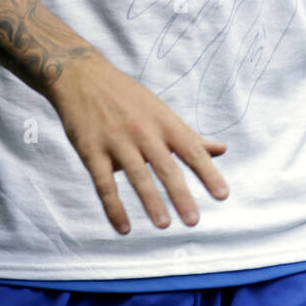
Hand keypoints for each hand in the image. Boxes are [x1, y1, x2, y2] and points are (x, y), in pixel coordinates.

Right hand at [47, 52, 229, 234]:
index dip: (207, 172)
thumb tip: (222, 150)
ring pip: (137, 175)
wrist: (83, 77)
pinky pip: (104, 184)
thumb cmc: (128, 98)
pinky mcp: (91, 151)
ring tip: (164, 225)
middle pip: (165, 166)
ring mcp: (116, 141)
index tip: (222, 195)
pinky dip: (113, 207)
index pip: (191, 149)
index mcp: (163, 121)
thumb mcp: (161, 112)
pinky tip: (124, 228)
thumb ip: (189, 136)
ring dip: (151, 202)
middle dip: (180, 194)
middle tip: (193, 221)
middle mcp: (143, 131)